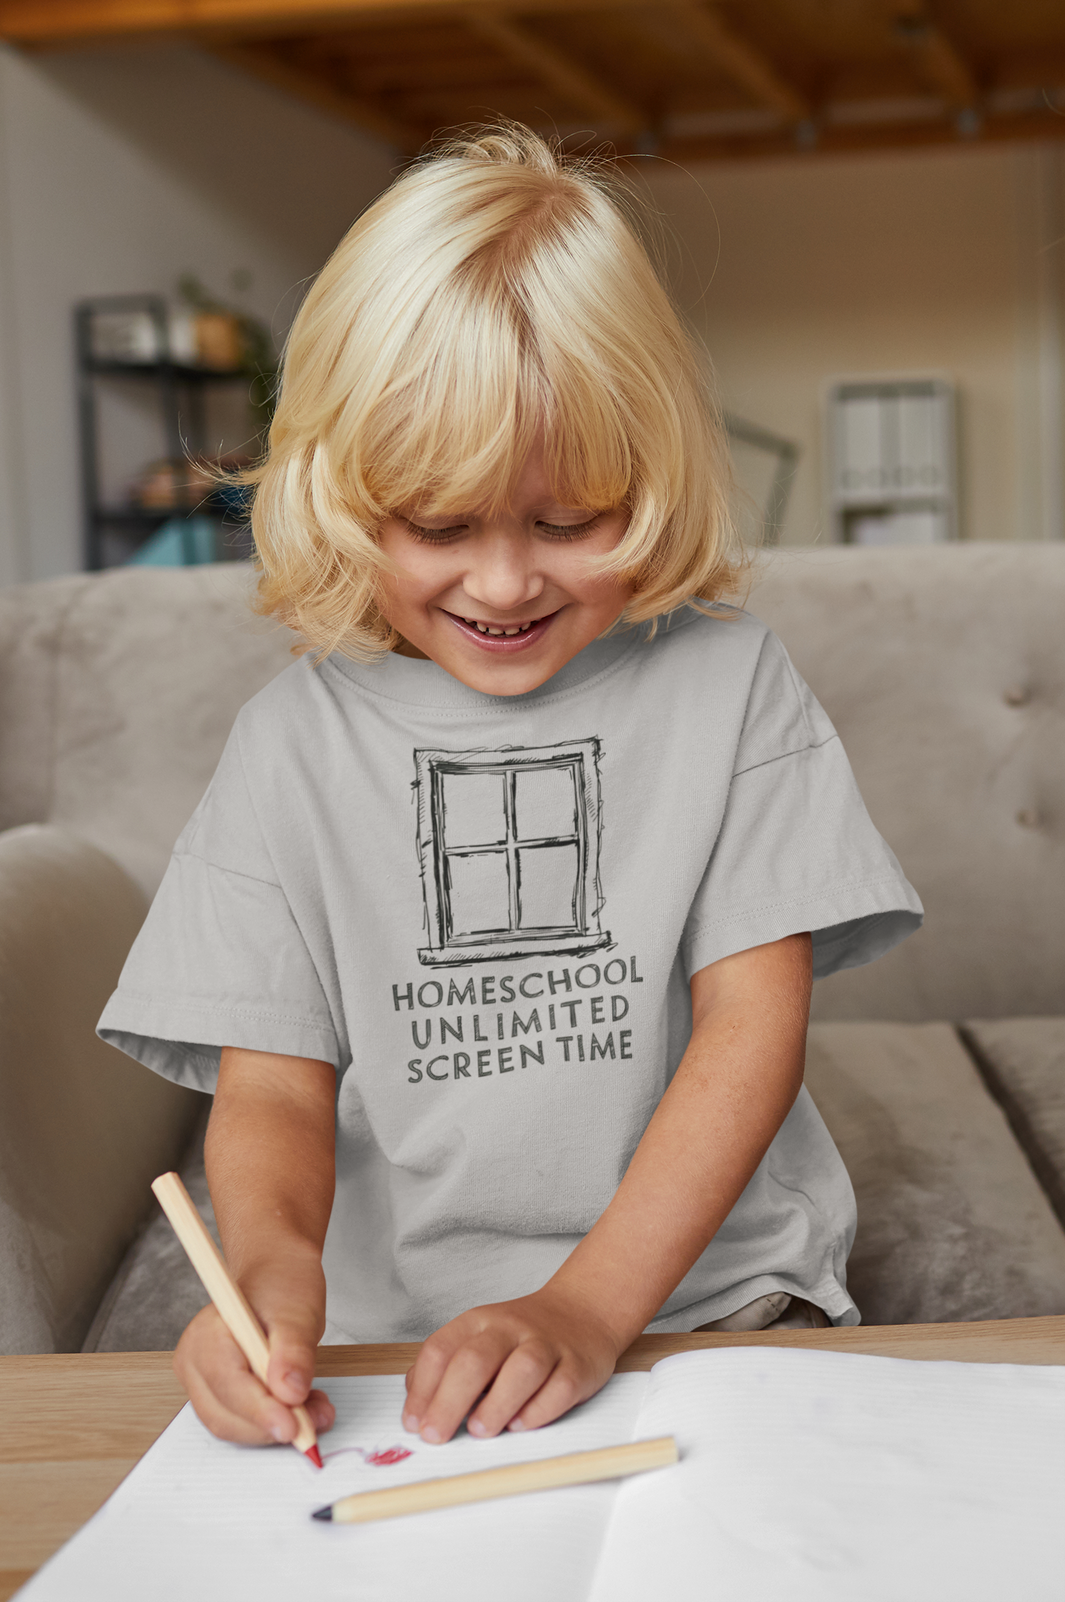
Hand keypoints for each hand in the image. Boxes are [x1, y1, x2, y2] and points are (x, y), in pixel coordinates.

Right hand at [173, 1271, 334, 1446]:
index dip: (261, 1411)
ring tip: (315, 1410)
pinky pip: (241, 1422)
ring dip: (275, 1427)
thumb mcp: (297, 1312)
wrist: (274, 1278)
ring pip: (234, 1425)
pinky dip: (272, 1422)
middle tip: (317, 1418)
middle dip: (272, 1425)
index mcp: (207, 1334)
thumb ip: (294, 1352)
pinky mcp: (216, 1395)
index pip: (228, 1385)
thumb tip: (290, 1393)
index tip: (294, 1426)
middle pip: (226, 1415)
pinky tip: (300, 1408)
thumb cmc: (281, 1287)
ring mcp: (201, 1382)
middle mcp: (194, 1362)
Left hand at [401, 1285, 622, 1444]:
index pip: (441, 1350)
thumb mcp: (478, 1337)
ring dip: (497, 1404)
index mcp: (479, 1322)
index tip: (413, 1423)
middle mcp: (511, 1329)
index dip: (422, 1389)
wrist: (582, 1311)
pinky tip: (520, 1425)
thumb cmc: (521, 1336)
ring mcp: (547, 1346)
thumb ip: (446, 1365)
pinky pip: (559, 1389)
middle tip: (435, 1435)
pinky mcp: (577, 1366)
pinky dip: (538, 1411)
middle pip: (475, 1360)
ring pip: (522, 1370)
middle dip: (449, 1401)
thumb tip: (415, 1399)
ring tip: (479, 1431)